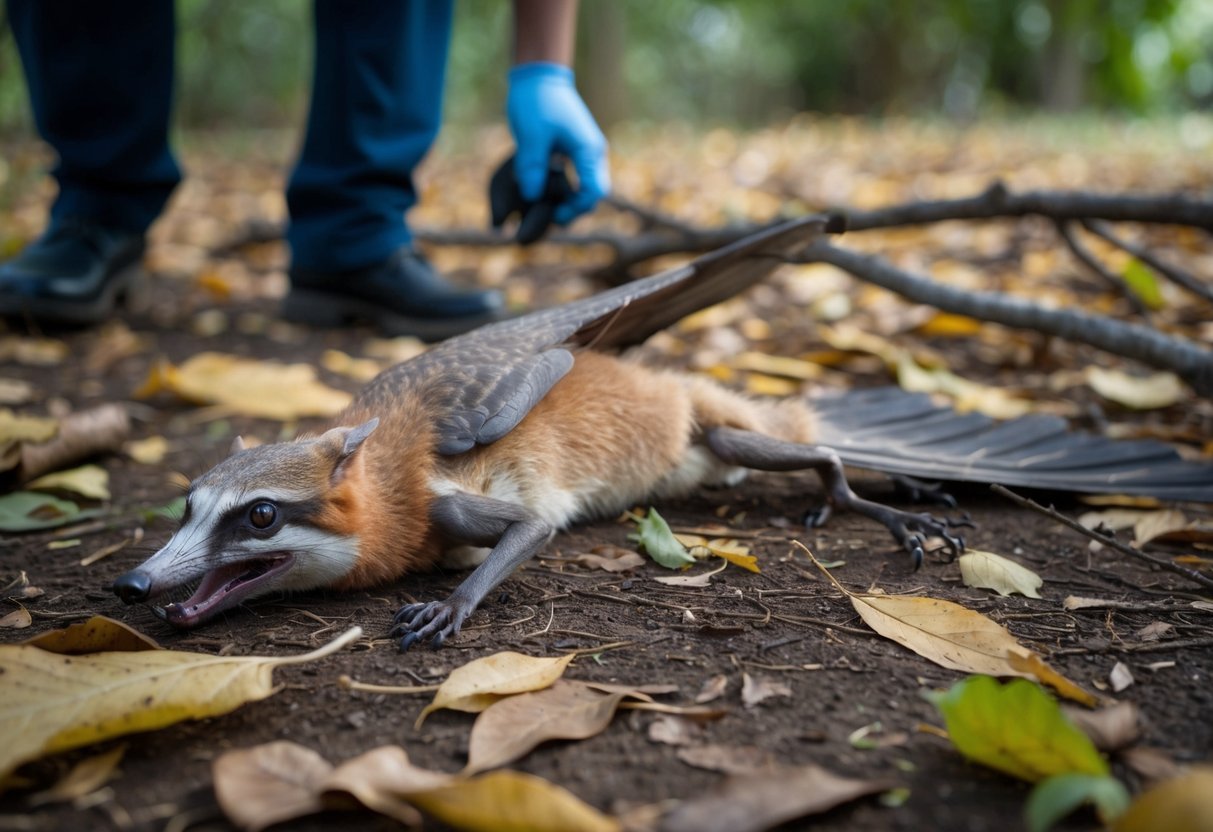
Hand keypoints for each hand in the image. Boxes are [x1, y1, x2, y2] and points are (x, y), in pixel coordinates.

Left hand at [506, 62, 608, 224]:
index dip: (575, 208)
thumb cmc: (537, 101)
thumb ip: (532, 166)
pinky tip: (544, 193)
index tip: (552, 214)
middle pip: (593, 195)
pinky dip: (564, 190)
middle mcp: (593, 154)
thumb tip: (532, 195)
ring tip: (544, 206)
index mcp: (588, 150)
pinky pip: (578, 179)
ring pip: (587, 189)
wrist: (540, 78)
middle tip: (546, 215)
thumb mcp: (531, 135)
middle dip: (572, 209)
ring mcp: (587, 153)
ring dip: (568, 201)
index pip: (593, 192)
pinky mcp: (577, 153)